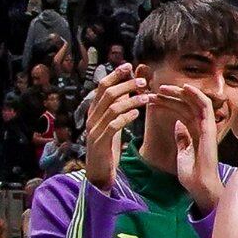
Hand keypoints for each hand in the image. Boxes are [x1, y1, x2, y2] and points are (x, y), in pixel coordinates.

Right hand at [80, 67, 151, 187]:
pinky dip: (126, 117)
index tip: (129, 65)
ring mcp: (94, 129)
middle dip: (126, 84)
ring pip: (112, 108)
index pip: (102, 87)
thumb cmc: (107, 147)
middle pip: (107, 94)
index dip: (115, 75)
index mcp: (94, 111)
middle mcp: (92, 117)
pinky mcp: (100, 142)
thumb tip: (127, 88)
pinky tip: (137, 113)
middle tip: (143, 81)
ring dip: (131, 100)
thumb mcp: (112, 123)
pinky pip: (113, 125)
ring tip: (146, 97)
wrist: (98, 172)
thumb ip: (117, 107)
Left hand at [155, 80, 228, 213]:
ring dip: (179, 92)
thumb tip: (178, 124)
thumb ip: (182, 138)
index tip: (152, 99)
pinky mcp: (209, 128)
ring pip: (194, 101)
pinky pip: (205, 107)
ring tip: (163, 88)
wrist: (200, 186)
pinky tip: (184, 88)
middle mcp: (202, 127)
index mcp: (195, 132)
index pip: (181, 110)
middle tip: (154, 90)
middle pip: (186, 104)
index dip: (167, 103)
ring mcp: (206, 127)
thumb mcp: (182, 152)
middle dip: (170, 95)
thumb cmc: (192, 174)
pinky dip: (196, 95)